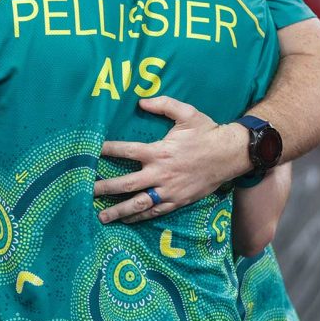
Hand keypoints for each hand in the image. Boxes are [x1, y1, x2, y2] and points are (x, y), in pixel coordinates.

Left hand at [94, 96, 250, 223]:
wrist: (231, 155)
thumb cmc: (207, 132)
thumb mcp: (187, 113)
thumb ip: (163, 105)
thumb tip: (141, 101)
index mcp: (159, 151)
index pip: (126, 151)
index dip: (108, 150)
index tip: (92, 151)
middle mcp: (161, 173)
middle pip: (126, 184)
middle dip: (105, 188)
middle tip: (87, 190)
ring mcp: (169, 190)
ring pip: (139, 203)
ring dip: (119, 210)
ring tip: (101, 216)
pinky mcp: (177, 201)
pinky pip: (155, 211)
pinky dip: (139, 216)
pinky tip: (127, 219)